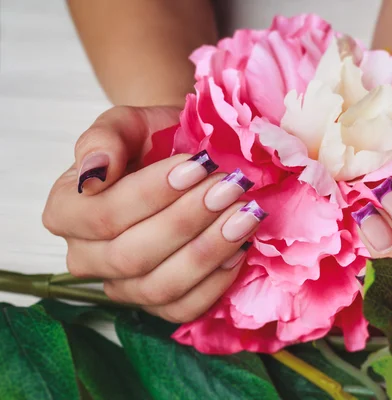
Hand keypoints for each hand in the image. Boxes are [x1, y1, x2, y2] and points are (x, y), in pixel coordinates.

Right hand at [42, 106, 266, 322]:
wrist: (181, 160)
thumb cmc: (151, 141)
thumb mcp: (127, 124)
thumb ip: (104, 138)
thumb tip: (95, 171)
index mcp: (67, 212)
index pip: (104, 215)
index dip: (153, 193)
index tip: (199, 165)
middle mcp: (86, 257)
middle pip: (132, 255)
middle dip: (187, 221)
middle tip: (231, 188)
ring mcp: (122, 286)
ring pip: (159, 286)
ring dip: (208, 252)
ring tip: (245, 216)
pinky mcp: (158, 303)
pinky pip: (183, 308)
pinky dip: (215, 283)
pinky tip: (240, 249)